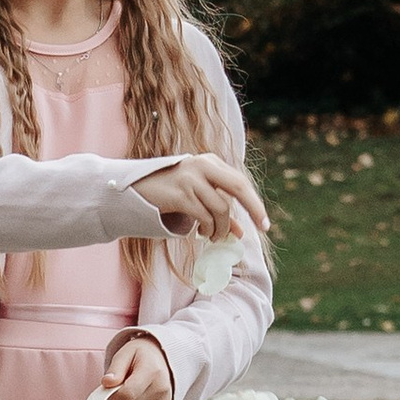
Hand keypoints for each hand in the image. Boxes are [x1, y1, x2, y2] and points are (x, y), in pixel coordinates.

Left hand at [103, 334, 175, 399]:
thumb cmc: (141, 356)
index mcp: (152, 372)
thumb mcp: (125, 353)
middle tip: (120, 387)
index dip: (112, 394)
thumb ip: (115, 369)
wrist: (160, 359)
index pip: (126, 395)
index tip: (111, 385)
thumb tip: (107, 383)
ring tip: (129, 393)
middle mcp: (161, 390)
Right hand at [134, 152, 268, 243]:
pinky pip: (204, 216)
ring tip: (214, 237)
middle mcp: (202, 166)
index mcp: (210, 162)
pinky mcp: (180, 194)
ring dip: (221, 229)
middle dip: (254, 208)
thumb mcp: (198, 200)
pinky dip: (207, 229)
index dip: (255, 204)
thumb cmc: (169, 195)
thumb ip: (218, 212)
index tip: (264, 224)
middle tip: (263, 227)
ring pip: (220, 208)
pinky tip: (202, 234)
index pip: (240, 183)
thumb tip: (240, 233)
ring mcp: (190, 178)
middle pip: (238, 187)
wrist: (134, 191)